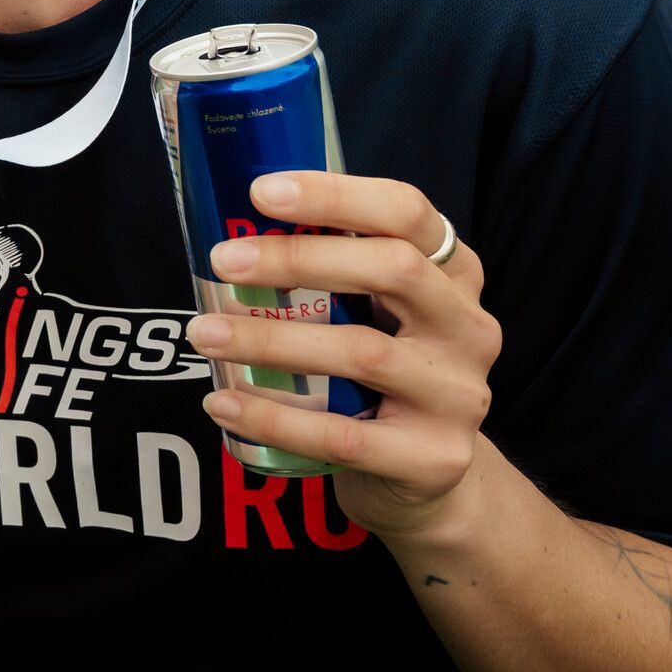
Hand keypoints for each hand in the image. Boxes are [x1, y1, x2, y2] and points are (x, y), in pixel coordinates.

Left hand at [187, 170, 500, 541]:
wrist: (428, 479)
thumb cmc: (382, 376)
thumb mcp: (375, 312)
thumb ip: (331, 272)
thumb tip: (233, 232)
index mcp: (454, 274)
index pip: (407, 213)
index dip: (337, 195)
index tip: (262, 191)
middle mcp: (468, 327)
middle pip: (394, 270)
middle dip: (299, 259)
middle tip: (223, 261)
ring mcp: (458, 394)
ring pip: (362, 353)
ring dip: (271, 340)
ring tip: (204, 334)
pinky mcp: (434, 458)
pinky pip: (343, 435)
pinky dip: (274, 418)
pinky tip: (223, 403)